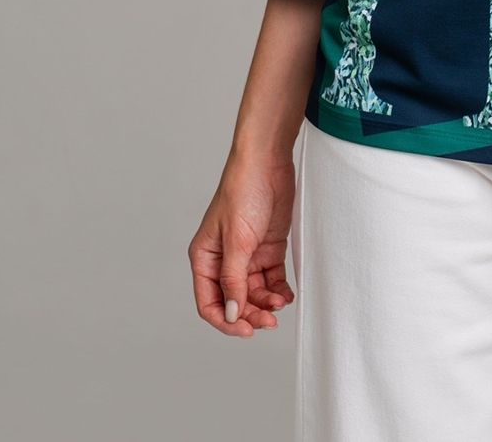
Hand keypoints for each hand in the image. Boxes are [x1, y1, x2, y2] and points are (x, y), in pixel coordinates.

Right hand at [188, 151, 296, 337]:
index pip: (210, 302)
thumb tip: (233, 314)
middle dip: (250, 314)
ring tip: (279, 303)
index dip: (226, 321)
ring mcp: (247, 254)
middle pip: (234, 300)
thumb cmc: (243, 191)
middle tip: (269, 321)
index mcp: (205, 258)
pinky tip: (286, 294)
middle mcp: (224, 260)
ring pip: (253, 292)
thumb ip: (234, 279)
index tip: (246, 330)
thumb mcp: (237, 240)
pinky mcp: (267, 247)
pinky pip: (271, 278)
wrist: (268, 161)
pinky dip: (278, 290)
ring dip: (266, 303)